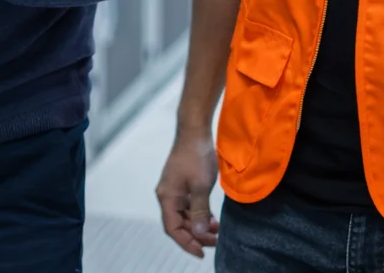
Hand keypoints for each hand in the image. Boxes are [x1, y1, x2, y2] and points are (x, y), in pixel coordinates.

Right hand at [156, 133, 219, 256]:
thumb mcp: (200, 186)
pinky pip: (188, 206)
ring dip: (198, 225)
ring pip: (184, 216)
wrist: (194, 131)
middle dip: (196, 235)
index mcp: (167, 197)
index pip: (173, 228)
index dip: (186, 243)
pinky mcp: (182, 184)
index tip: (201, 253)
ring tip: (216, 230)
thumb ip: (199, 211)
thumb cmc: (195, 155)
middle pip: (178, 224)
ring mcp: (174, 189)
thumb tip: (198, 233)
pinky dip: (199, 214)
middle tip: (216, 240)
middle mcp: (167, 195)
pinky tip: (212, 218)